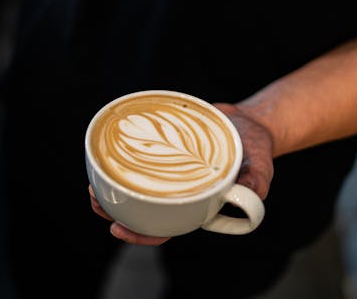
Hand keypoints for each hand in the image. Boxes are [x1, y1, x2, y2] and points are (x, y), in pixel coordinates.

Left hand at [89, 102, 274, 244]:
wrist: (247, 124)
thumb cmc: (254, 151)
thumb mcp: (261, 167)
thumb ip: (256, 183)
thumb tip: (250, 195)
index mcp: (196, 205)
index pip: (165, 227)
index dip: (141, 233)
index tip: (118, 228)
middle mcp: (178, 191)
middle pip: (141, 209)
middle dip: (115, 209)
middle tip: (95, 198)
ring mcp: (168, 171)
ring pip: (135, 186)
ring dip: (112, 186)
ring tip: (95, 181)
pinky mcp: (164, 149)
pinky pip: (139, 158)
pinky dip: (122, 157)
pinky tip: (108, 151)